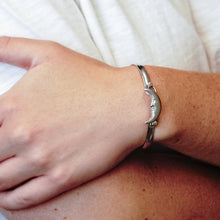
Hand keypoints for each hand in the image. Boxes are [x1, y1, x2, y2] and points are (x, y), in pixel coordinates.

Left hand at [0, 37, 147, 208]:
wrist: (128, 104)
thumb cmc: (92, 79)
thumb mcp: (48, 53)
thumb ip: (9, 47)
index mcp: (13, 106)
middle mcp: (22, 136)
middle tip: (1, 151)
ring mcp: (42, 160)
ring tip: (2, 171)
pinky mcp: (62, 178)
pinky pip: (22, 198)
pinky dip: (8, 200)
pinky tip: (7, 194)